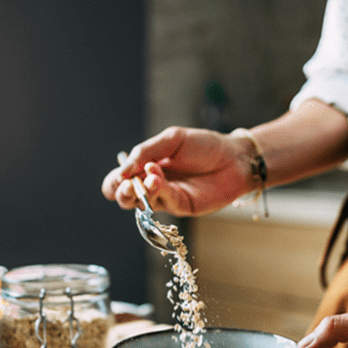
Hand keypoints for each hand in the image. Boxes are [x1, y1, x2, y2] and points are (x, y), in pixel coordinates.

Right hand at [101, 126, 252, 216]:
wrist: (233, 156)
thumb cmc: (204, 146)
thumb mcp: (171, 140)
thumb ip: (146, 151)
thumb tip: (122, 170)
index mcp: (146, 168)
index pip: (119, 181)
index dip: (114, 181)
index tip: (120, 175)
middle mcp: (153, 185)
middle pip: (124, 198)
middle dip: (121, 192)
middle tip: (128, 183)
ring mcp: (167, 198)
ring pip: (141, 204)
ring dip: (140, 191)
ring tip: (150, 178)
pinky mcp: (182, 207)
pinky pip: (163, 202)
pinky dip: (158, 191)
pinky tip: (159, 178)